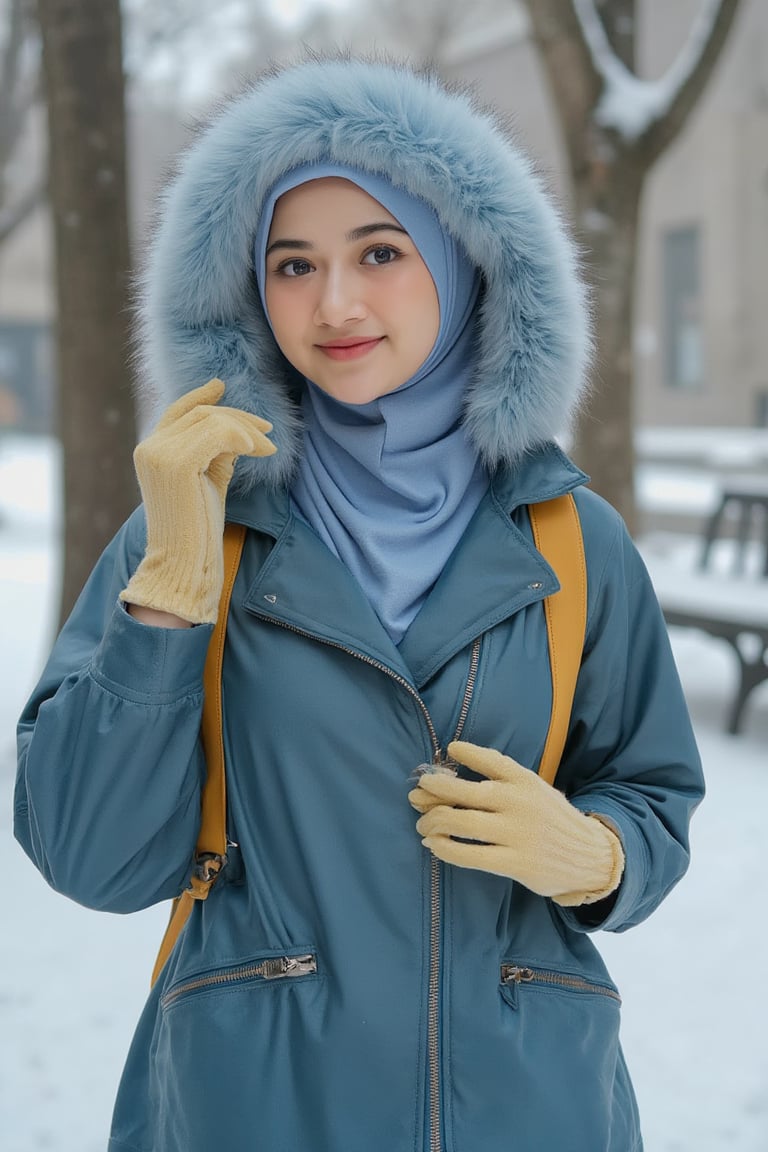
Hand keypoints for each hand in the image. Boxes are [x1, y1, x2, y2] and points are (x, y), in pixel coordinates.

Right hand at [120, 379, 275, 623]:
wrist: (183, 562)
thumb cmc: (197, 529)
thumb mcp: (207, 480)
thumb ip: (213, 453)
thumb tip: (236, 431)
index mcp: (150, 451)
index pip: (177, 411)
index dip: (200, 396)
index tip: (221, 385)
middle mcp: (149, 448)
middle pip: (201, 414)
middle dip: (239, 418)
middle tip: (268, 431)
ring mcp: (159, 454)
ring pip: (212, 421)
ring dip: (247, 431)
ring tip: (268, 449)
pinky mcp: (176, 464)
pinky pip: (217, 434)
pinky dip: (241, 438)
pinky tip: (258, 451)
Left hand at [409, 740, 623, 905]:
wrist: (590, 857)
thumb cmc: (551, 820)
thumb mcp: (536, 789)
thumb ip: (504, 779)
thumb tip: (452, 772)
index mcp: (526, 780)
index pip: (491, 760)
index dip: (466, 753)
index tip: (449, 749)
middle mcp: (520, 802)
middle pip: (464, 792)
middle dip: (432, 791)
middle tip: (416, 794)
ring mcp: (517, 833)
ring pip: (460, 822)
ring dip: (432, 822)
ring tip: (423, 824)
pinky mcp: (515, 863)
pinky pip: (469, 855)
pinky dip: (445, 848)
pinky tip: (434, 844)